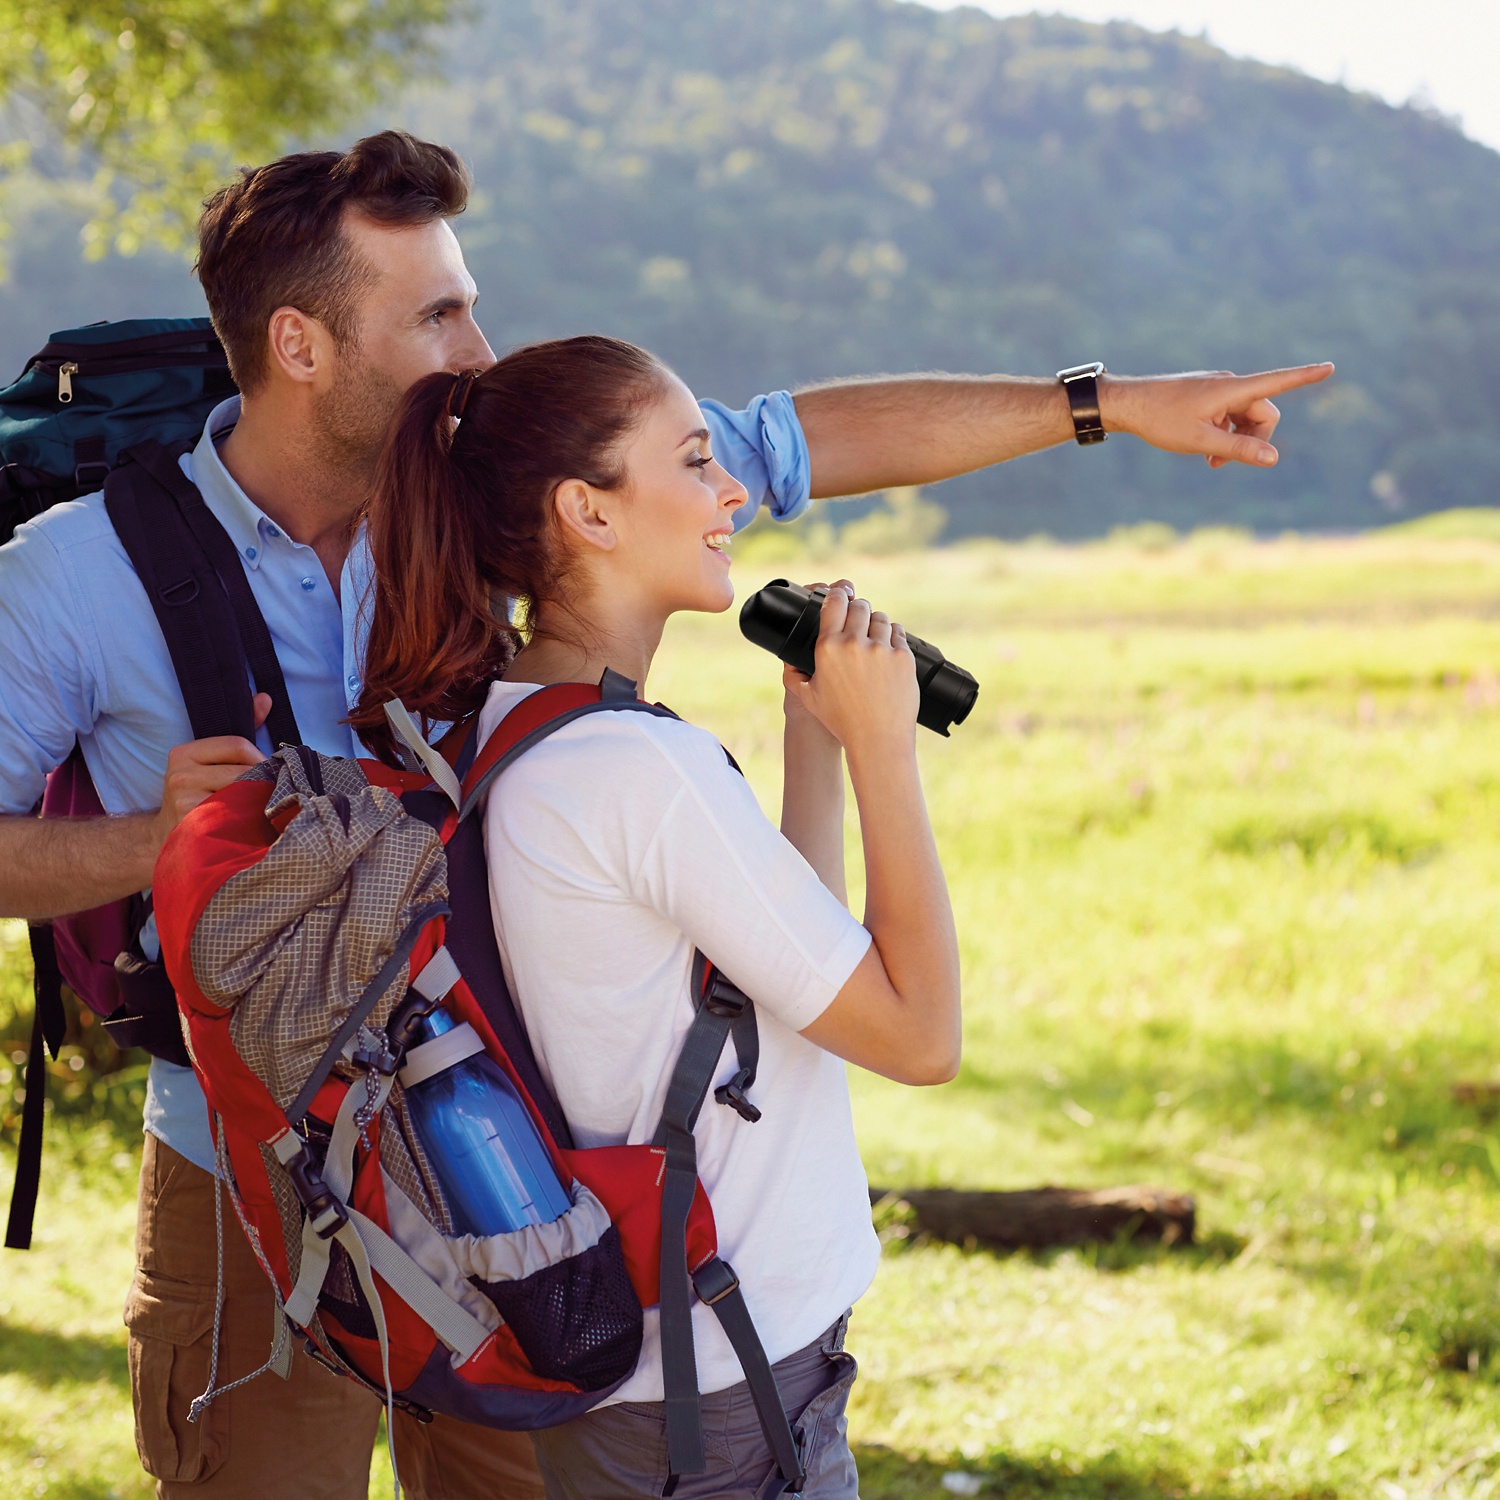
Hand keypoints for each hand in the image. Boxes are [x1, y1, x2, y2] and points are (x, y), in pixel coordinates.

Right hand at [152, 693, 271, 845]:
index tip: (267, 774)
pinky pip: (236, 818)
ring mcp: (183, 802)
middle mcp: (179, 775)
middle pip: (243, 771)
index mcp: (183, 753)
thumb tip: (265, 698)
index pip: (238, 745)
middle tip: (272, 795)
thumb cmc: (200, 796)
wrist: (169, 840)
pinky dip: (250, 821)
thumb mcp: (214, 762)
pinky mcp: (193, 826)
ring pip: (242, 795)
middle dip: (263, 782)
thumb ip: (242, 731)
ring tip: (262, 810)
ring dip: (259, 803)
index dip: (259, 759)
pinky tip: (251, 826)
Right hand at [786, 584, 917, 760]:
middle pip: (859, 606)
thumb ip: (795, 678)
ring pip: (880, 618)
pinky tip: (888, 647)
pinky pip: (898, 633)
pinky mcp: (903, 657)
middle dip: (858, 608)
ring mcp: (881, 649)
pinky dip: (893, 637)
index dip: (837, 594)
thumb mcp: (810, 700)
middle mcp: (854, 644)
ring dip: (876, 623)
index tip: (840, 593)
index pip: (833, 603)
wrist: (878, 740)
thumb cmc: (843, 722)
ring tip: (874, 636)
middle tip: (859, 616)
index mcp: (828, 648)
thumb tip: (789, 666)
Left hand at [1099, 363, 1333, 468]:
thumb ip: (1238, 449)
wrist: (1127, 404)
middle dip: (1254, 439)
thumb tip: (1274, 458)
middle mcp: (1228, 384)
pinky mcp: (1206, 395)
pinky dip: (1224, 432)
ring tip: (1211, 462)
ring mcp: (1217, 389)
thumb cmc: (1160, 420)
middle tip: (1223, 464)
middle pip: (1262, 412)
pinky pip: (1228, 414)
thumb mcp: (1200, 441)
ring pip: (1244, 416)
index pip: (1277, 381)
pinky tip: (1205, 450)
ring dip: (1237, 440)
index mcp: (1231, 389)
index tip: (1330, 367)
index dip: (1305, 377)